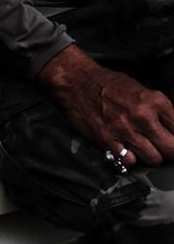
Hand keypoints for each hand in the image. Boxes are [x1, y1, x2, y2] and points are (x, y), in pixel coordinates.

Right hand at [38, 46, 173, 167]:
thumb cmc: (110, 85)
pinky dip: (130, 160)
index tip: (172, 139)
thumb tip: (172, 126)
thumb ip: (159, 110)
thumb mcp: (143, 90)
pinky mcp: (107, 140)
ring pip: (153, 159)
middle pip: (171, 148)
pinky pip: (128, 161)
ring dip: (151, 157)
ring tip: (146, 151)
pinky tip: (128, 153)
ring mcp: (125, 130)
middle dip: (171, 152)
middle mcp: (143, 116)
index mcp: (156, 101)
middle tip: (165, 150)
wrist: (78, 83)